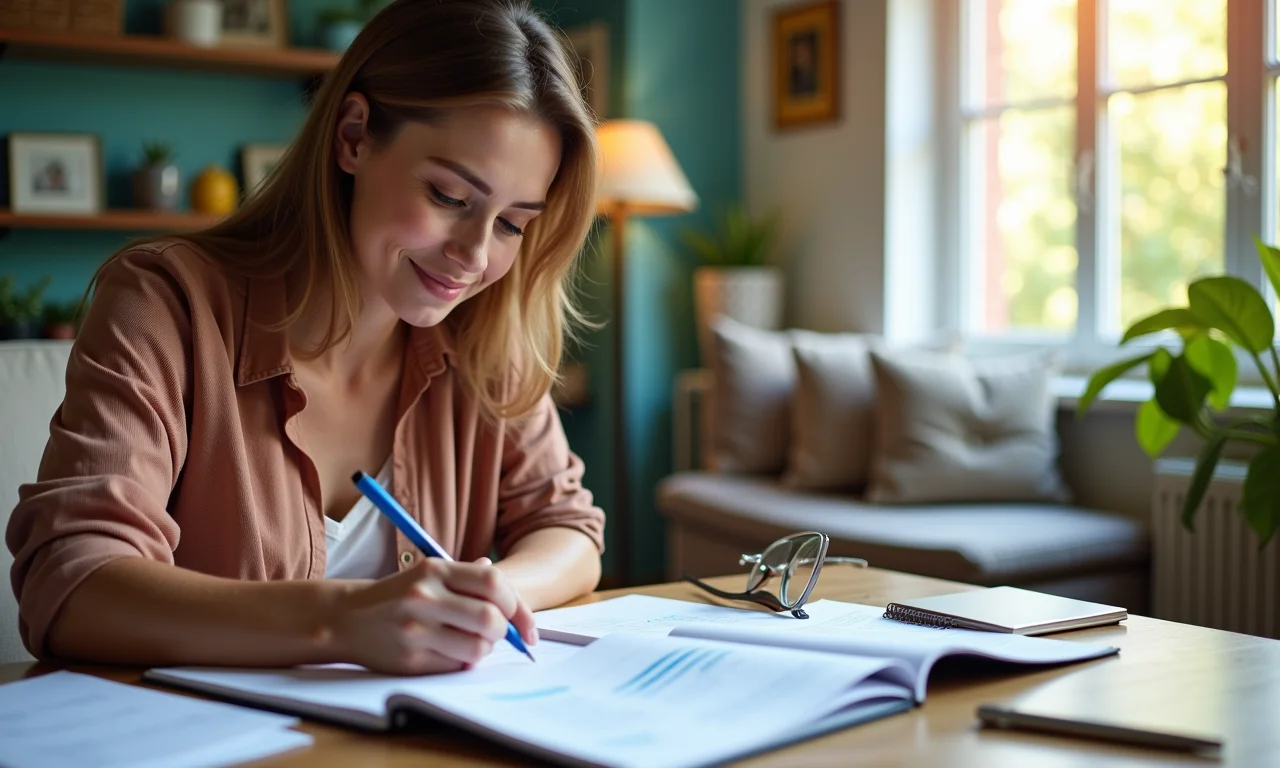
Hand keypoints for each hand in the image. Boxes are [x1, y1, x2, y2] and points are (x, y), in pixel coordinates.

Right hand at [327, 558, 535, 674]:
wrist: (347, 618)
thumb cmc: (398, 595)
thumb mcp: (429, 574)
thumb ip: (469, 577)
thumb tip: (509, 591)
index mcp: (435, 570)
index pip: (494, 583)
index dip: (518, 605)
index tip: (525, 623)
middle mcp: (425, 597)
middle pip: (490, 618)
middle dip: (504, 630)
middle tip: (498, 633)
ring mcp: (416, 629)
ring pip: (478, 647)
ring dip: (484, 648)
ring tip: (471, 642)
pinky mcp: (410, 659)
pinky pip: (457, 665)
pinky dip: (463, 661)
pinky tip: (450, 651)